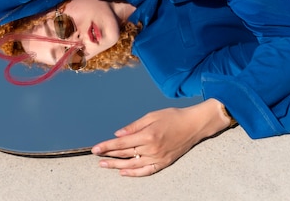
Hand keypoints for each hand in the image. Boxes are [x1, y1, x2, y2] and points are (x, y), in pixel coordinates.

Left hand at [91, 99, 230, 176]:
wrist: (194, 125)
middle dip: (109, 155)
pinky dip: (134, 173)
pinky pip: (146, 171)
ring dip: (116, 166)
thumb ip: (134, 126)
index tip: (95, 148)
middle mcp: (152, 149)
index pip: (121, 143)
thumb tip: (118, 133)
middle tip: (96, 156)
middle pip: (125, 154)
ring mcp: (158, 158)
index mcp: (148, 135)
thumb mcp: (152, 116)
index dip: (107, 146)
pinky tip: (123, 172)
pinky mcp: (164, 163)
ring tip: (104, 165)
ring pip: (132, 165)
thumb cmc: (173, 117)